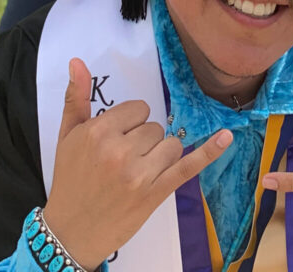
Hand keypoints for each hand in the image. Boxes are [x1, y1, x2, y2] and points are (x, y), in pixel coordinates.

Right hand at [43, 58, 231, 269]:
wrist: (71, 231)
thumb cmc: (70, 179)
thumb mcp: (67, 135)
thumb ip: (76, 96)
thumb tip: (77, 61)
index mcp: (99, 132)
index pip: (138, 109)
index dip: (130, 123)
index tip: (117, 139)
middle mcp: (120, 151)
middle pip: (155, 126)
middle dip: (143, 140)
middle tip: (122, 162)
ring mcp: (140, 174)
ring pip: (171, 144)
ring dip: (160, 155)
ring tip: (136, 172)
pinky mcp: (155, 193)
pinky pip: (186, 167)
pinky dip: (208, 152)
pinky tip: (225, 137)